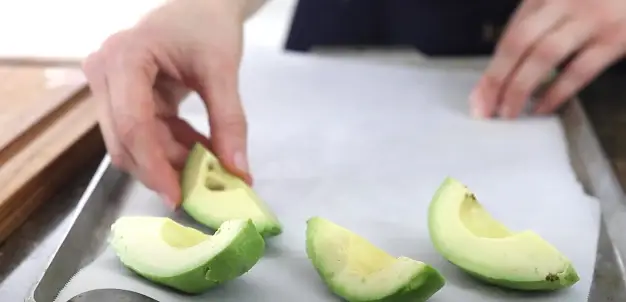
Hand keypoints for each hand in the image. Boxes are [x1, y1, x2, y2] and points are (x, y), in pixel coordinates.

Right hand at [83, 0, 251, 207]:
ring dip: (172, 161)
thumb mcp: (222, 71)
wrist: (202, 6)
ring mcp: (111, 89)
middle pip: (126, 141)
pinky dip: (174, 148)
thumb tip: (237, 172)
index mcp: (124, 59)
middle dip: (164, 169)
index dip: (155, 166)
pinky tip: (202, 150)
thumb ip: (230, 121)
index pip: (133, 125)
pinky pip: (146, 136)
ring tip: (211, 168)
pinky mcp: (124, 100)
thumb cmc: (208, 26)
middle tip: (203, 189)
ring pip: (134, 145)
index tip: (179, 196)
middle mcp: (105, 75)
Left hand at [470, 0, 625, 118]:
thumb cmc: (600, 2)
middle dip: (496, 79)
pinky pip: (579, 70)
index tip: (478, 95)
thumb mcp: (566, 5)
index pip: (510, 34)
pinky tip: (541, 108)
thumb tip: (507, 70)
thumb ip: (540, 26)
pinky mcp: (616, 38)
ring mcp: (591, 19)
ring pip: (543, 56)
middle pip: (518, 43)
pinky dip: (556, 93)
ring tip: (508, 112)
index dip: (491, 67)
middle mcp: (564, 2)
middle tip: (485, 109)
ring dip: (520, 88)